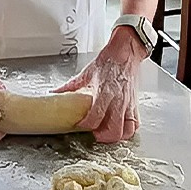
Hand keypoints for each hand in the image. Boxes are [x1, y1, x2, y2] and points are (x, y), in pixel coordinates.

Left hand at [55, 28, 144, 142]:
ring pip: (127, 130)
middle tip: (94, 134)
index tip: (79, 125)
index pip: (95, 117)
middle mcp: (118, 100)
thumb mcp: (86, 73)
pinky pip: (135, 124)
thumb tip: (55, 93)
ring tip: (106, 133)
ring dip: (116, 136)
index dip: (86, 125)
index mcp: (104, 91)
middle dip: (103, 137)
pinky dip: (128, 130)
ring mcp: (128, 104)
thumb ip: (71, 86)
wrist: (125, 53)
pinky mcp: (135, 104)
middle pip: (114, 130)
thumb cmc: (108, 62)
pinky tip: (118, 127)